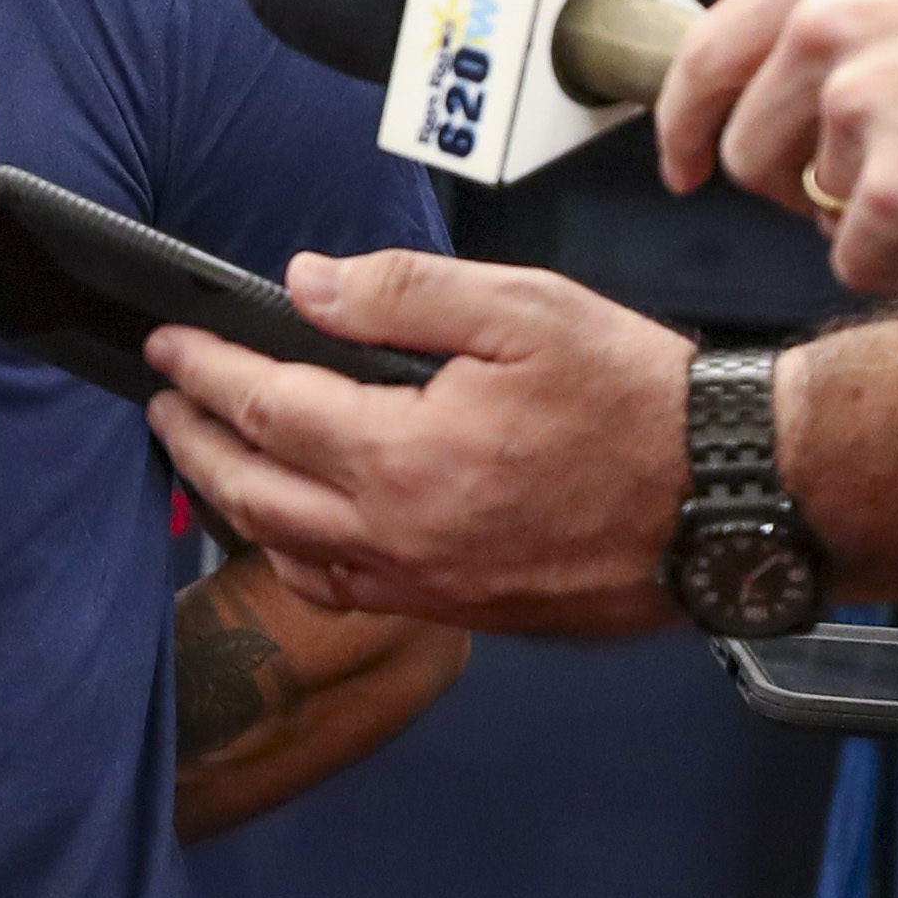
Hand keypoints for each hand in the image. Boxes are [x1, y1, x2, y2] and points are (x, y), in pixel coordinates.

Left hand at [141, 251, 694, 636]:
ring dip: (235, 505)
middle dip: (194, 442)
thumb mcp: (525, 309)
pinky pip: (348, 592)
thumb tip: (304, 285)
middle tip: (163, 404)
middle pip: (252, 494)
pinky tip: (296, 532)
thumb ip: (401, 293)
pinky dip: (298, 558)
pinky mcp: (465, 613)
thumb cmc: (642, 400)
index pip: (263, 409)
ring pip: (290, 555)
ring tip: (210, 459)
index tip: (168, 345)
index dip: (204, 371)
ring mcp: (428, 587)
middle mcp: (399, 538)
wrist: (734, 500)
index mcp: (403, 457)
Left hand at [654, 0, 897, 295]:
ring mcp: (856, 106)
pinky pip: (864, 265)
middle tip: (895, 192)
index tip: (684, 166)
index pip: (704, 55)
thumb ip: (866, 28)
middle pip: (748, 151)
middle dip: (806, 192)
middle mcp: (824, 27)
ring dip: (885, 223)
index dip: (684, 124)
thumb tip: (816, 103)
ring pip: (815, 212)